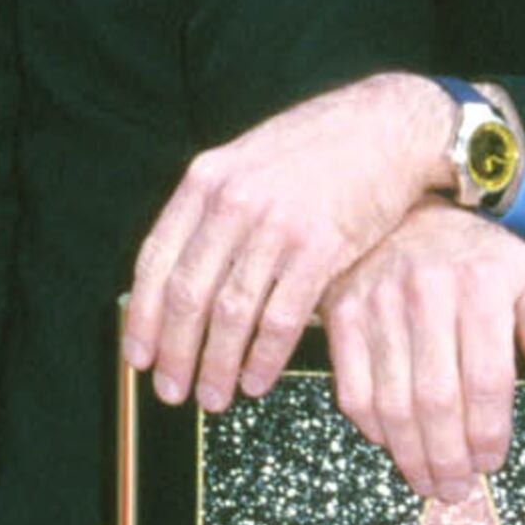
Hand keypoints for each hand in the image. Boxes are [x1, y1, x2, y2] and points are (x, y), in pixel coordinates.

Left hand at [124, 74, 447, 411]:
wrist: (386, 127)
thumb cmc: (316, 150)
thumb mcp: (246, 162)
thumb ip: (212, 209)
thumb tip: (178, 277)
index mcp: (205, 180)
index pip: (155, 260)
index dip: (142, 317)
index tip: (138, 356)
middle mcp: (233, 202)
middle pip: (187, 294)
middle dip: (174, 353)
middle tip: (170, 391)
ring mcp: (276, 225)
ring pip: (230, 314)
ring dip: (216, 365)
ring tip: (212, 397)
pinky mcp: (320, 248)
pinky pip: (280, 318)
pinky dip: (264, 358)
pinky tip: (256, 381)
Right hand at [320, 204, 524, 500]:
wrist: (406, 212)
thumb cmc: (474, 255)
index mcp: (482, 286)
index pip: (488, 378)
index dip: (490, 432)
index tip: (492, 462)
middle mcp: (428, 294)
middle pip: (437, 400)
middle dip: (448, 458)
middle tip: (457, 490)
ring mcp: (379, 305)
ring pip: (393, 403)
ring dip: (410, 455)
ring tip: (427, 482)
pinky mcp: (343, 314)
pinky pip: (353, 388)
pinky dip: (371, 427)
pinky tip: (391, 445)